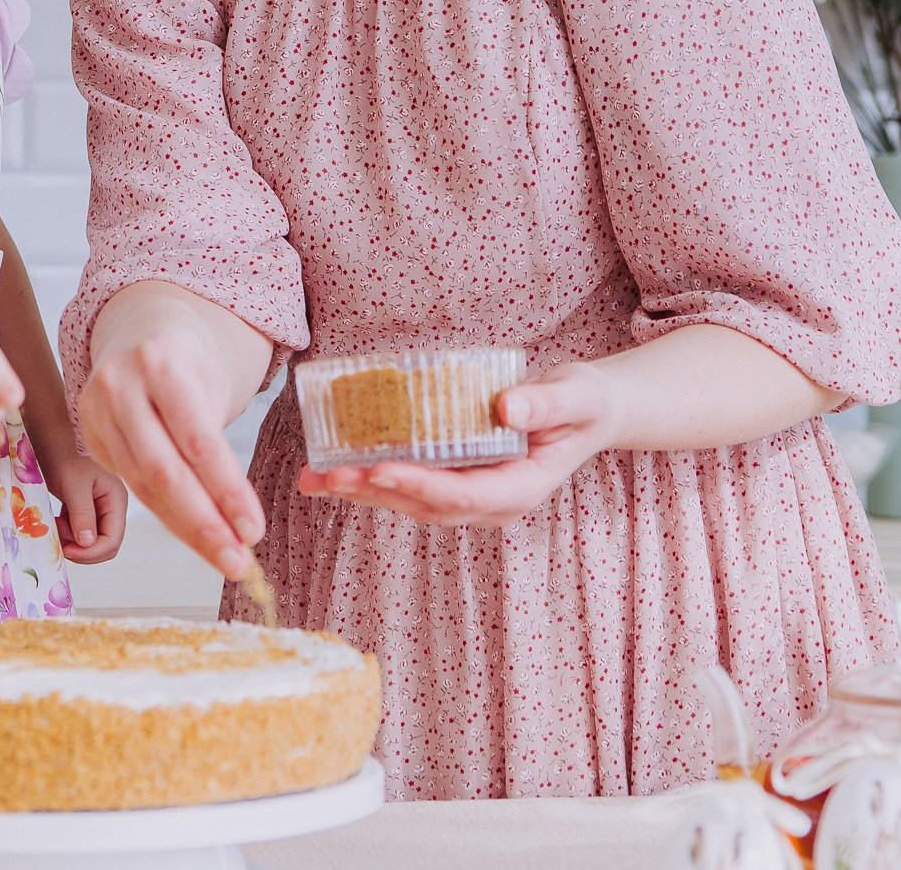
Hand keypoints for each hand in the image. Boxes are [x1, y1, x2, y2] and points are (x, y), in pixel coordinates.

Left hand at [43, 453, 128, 562]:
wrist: (49, 434)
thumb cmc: (63, 453)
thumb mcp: (73, 485)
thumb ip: (83, 515)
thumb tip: (88, 544)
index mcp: (116, 499)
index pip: (112, 540)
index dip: (91, 552)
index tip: (67, 550)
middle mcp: (111, 506)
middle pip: (104, 544)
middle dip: (82, 549)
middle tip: (59, 540)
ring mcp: (98, 507)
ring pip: (90, 540)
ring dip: (72, 540)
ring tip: (55, 524)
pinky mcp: (84, 507)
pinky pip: (79, 530)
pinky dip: (66, 532)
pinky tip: (55, 519)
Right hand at [79, 326, 263, 578]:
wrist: (137, 336)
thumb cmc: (186, 365)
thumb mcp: (210, 383)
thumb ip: (217, 446)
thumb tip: (240, 524)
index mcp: (161, 363)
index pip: (198, 441)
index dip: (227, 491)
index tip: (253, 531)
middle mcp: (120, 386)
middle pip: (165, 471)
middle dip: (205, 524)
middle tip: (238, 561)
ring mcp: (96, 411)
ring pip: (144, 485)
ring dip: (187, 529)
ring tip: (223, 556)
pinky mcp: (88, 434)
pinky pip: (132, 485)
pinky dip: (166, 515)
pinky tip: (194, 535)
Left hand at [297, 362, 620, 526]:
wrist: (585, 412)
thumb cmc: (583, 403)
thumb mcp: (575, 397)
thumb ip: (546, 404)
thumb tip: (507, 409)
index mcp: (521, 489)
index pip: (463, 494)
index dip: (420, 484)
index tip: (380, 468)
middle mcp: (491, 502)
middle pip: (426, 504)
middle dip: (375, 491)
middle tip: (327, 476)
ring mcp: (473, 495)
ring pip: (410, 501)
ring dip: (362, 490)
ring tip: (314, 478)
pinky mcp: (456, 480)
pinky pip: (409, 485)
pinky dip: (371, 477)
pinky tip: (333, 468)